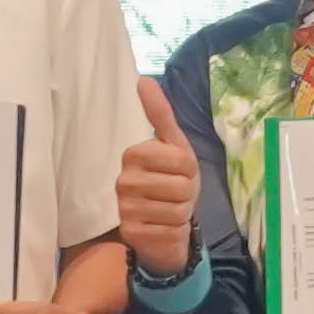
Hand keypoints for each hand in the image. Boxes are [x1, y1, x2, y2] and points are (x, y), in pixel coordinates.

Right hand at [116, 74, 202, 274]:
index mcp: (133, 156)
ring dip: (182, 213)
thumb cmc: (171, 180)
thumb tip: (143, 79)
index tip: (179, 173)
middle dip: (187, 193)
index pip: (180, 161)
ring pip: (176, 210)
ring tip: (171, 210)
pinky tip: (165, 228)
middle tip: (176, 194)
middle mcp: (124, 181)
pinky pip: (170, 230)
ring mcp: (124, 209)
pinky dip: (175, 232)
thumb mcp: (173, 145)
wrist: (163, 223)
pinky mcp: (130, 234)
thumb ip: (160, 114)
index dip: (190, 170)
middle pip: (180, 187)